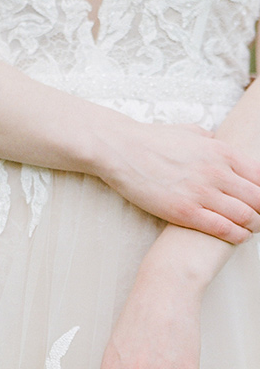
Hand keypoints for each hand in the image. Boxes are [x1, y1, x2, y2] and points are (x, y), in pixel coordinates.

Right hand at [100, 119, 259, 244]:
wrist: (121, 149)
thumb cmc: (151, 140)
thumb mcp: (189, 131)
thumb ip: (209, 139)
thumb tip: (216, 142)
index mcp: (222, 151)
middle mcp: (217, 171)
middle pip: (259, 198)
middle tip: (259, 219)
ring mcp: (201, 192)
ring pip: (245, 216)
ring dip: (253, 226)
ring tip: (251, 230)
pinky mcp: (184, 211)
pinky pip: (222, 228)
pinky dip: (236, 235)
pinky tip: (238, 237)